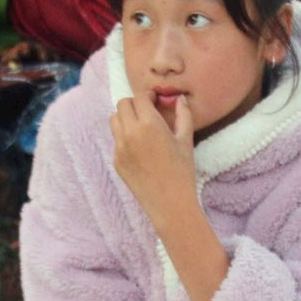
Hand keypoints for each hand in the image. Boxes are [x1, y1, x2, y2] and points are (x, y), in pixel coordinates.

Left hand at [110, 94, 198, 224]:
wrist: (170, 204)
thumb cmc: (183, 172)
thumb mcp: (186, 141)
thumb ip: (183, 115)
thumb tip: (180, 98)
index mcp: (149, 125)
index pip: (139, 98)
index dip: (148, 96)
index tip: (154, 99)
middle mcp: (130, 133)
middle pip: (122, 104)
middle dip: (134, 104)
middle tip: (146, 111)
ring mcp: (120, 148)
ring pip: (114, 120)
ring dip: (125, 118)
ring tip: (140, 127)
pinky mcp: (116, 161)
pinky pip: (116, 140)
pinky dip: (125, 137)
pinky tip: (140, 148)